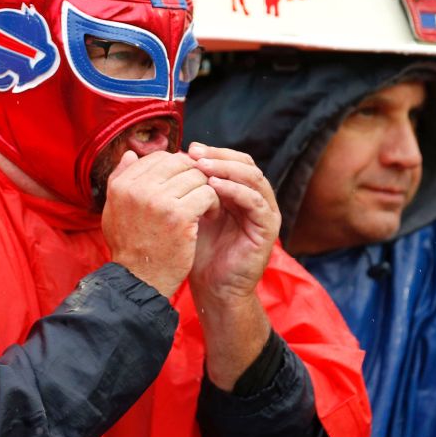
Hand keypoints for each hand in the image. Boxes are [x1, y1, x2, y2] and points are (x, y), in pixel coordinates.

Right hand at [100, 150, 217, 298]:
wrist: (139, 280)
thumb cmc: (129, 246)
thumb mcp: (114, 210)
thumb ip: (120, 179)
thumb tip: (131, 153)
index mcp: (121, 184)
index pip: (158, 158)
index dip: (175, 168)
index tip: (181, 186)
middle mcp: (137, 188)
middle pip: (179, 162)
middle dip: (193, 176)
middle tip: (198, 194)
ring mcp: (158, 200)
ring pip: (196, 176)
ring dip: (205, 190)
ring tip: (203, 208)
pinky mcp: (180, 215)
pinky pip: (207, 193)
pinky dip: (213, 203)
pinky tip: (208, 217)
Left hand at [187, 143, 280, 307]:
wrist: (211, 287)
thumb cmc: (197, 252)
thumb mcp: (189, 213)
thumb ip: (186, 189)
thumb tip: (167, 160)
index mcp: (239, 193)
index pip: (232, 161)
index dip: (213, 152)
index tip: (188, 148)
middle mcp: (256, 200)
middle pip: (246, 164)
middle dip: (219, 156)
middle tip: (195, 153)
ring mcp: (265, 213)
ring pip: (253, 178)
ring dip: (227, 169)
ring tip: (202, 166)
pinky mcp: (268, 229)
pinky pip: (256, 202)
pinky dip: (235, 191)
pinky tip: (213, 187)